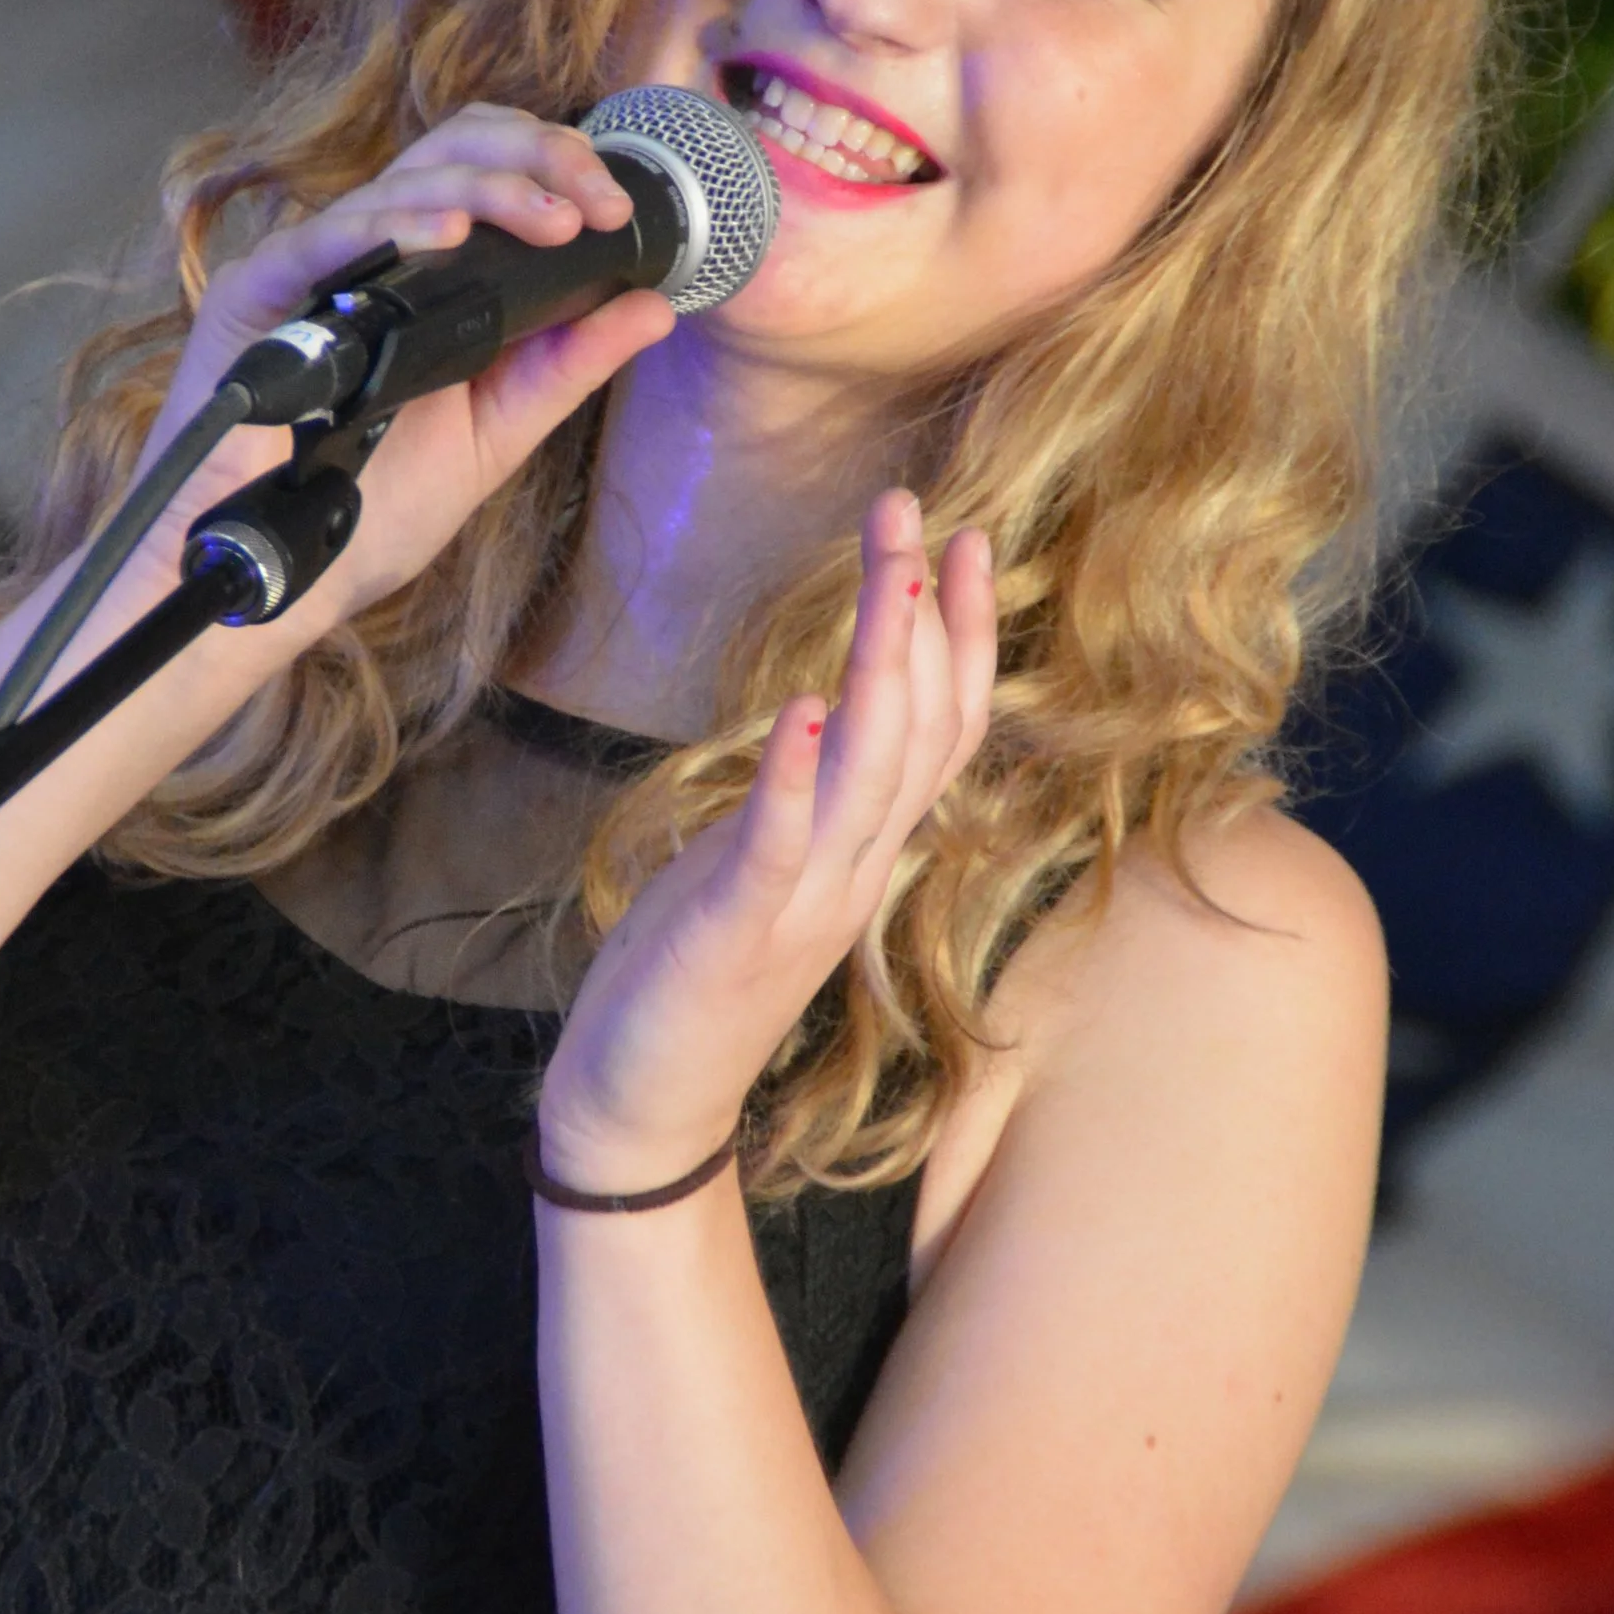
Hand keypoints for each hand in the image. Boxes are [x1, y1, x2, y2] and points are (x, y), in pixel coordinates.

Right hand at [136, 107, 675, 645]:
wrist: (283, 579)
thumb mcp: (497, 431)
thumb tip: (655, 306)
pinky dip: (394, 223)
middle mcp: (365, 253)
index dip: (553, 164)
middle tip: (593, 204)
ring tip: (550, 220)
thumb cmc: (369, 510)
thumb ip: (567, 366)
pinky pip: (326, 235)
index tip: (614, 210)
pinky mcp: (257, 294)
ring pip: (402, 179)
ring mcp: (309, 268)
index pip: (486, 169)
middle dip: (536, 157)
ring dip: (489, 188)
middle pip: (451, 149)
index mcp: (420, 273)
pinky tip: (449, 231)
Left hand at [538, 494, 997, 1192]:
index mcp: (863, 851)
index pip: (944, 730)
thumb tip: (818, 711)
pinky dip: (793, 775)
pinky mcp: (738, 931)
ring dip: (880, 663)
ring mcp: (806, 901)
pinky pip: (779, 844)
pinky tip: (799, 708)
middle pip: (921, 727)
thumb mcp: (761, 867)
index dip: (964, 637)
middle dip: (924, 614)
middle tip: (915, 509)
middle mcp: (856, 869)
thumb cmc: (691, 973)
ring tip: (887, 571)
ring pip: (873, 770)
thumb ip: (805, 800)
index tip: (967, 541)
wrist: (645, 1104)